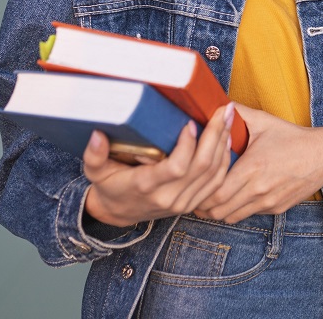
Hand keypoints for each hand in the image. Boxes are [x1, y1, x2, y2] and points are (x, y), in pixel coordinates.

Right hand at [82, 104, 234, 227]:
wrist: (118, 214)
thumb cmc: (109, 186)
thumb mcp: (95, 171)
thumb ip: (94, 155)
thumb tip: (96, 135)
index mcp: (146, 186)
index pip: (176, 167)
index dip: (188, 145)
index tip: (191, 122)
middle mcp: (168, 197)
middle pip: (202, 167)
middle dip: (216, 134)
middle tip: (223, 109)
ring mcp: (183, 203)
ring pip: (214, 174)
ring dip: (224, 144)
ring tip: (229, 118)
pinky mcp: (192, 204)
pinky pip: (216, 183)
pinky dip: (225, 160)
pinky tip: (228, 139)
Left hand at [194, 104, 322, 223]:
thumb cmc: (292, 137)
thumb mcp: (264, 121)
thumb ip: (237, 112)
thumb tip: (213, 102)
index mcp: (252, 167)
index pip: (215, 192)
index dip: (199, 191)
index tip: (193, 183)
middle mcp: (259, 189)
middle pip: (218, 210)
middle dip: (204, 204)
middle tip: (195, 192)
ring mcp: (268, 202)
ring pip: (231, 217)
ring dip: (219, 209)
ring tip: (212, 196)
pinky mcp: (276, 209)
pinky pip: (248, 215)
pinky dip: (237, 209)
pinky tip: (235, 196)